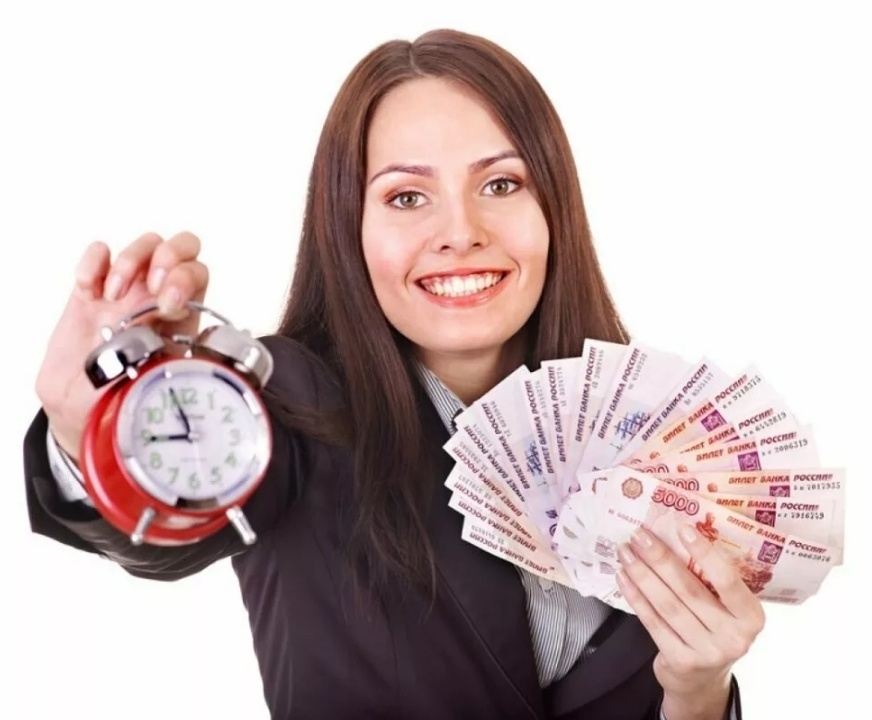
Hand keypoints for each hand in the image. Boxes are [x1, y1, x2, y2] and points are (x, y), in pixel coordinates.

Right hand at [35, 231, 209, 461]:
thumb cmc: (124, 400)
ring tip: (113, 296)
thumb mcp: (152, 388)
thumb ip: (163, 370)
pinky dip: (94, 263)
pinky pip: (99, 254)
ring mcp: (126, 292)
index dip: (186, 279)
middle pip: (182, 246)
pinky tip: (89, 290)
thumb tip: (168, 360)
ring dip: (130, 261)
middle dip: (168, 255)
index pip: (199, 274)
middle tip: (150, 287)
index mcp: (181, 319)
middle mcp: (158, 298)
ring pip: (145, 244)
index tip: (167, 306)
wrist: (82, 411)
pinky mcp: (91, 292)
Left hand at [615, 525, 764, 718]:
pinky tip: (622, 577)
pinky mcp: (681, 661)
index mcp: (751, 617)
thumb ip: (711, 581)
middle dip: (660, 558)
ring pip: (667, 604)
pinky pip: (653, 622)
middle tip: (639, 535)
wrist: (702, 680)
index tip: (682, 528)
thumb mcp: (725, 609)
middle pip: (689, 589)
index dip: (705, 553)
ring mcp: (707, 652)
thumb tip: (676, 532)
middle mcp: (734, 637)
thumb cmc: (713, 629)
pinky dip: (635, 597)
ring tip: (625, 552)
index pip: (728, 581)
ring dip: (642, 574)